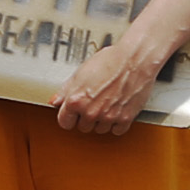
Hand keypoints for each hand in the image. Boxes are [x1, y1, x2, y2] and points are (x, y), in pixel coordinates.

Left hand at [54, 25, 176, 135]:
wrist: (134, 59)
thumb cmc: (110, 61)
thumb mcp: (80, 73)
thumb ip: (66, 90)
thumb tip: (55, 101)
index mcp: (76, 101)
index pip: (64, 123)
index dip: (68, 117)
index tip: (72, 114)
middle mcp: (91, 112)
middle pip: (83, 127)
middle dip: (86, 118)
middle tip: (93, 104)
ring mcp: (109, 117)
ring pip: (100, 130)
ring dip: (101, 121)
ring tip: (106, 104)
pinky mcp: (125, 119)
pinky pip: (117, 131)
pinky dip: (117, 124)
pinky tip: (116, 111)